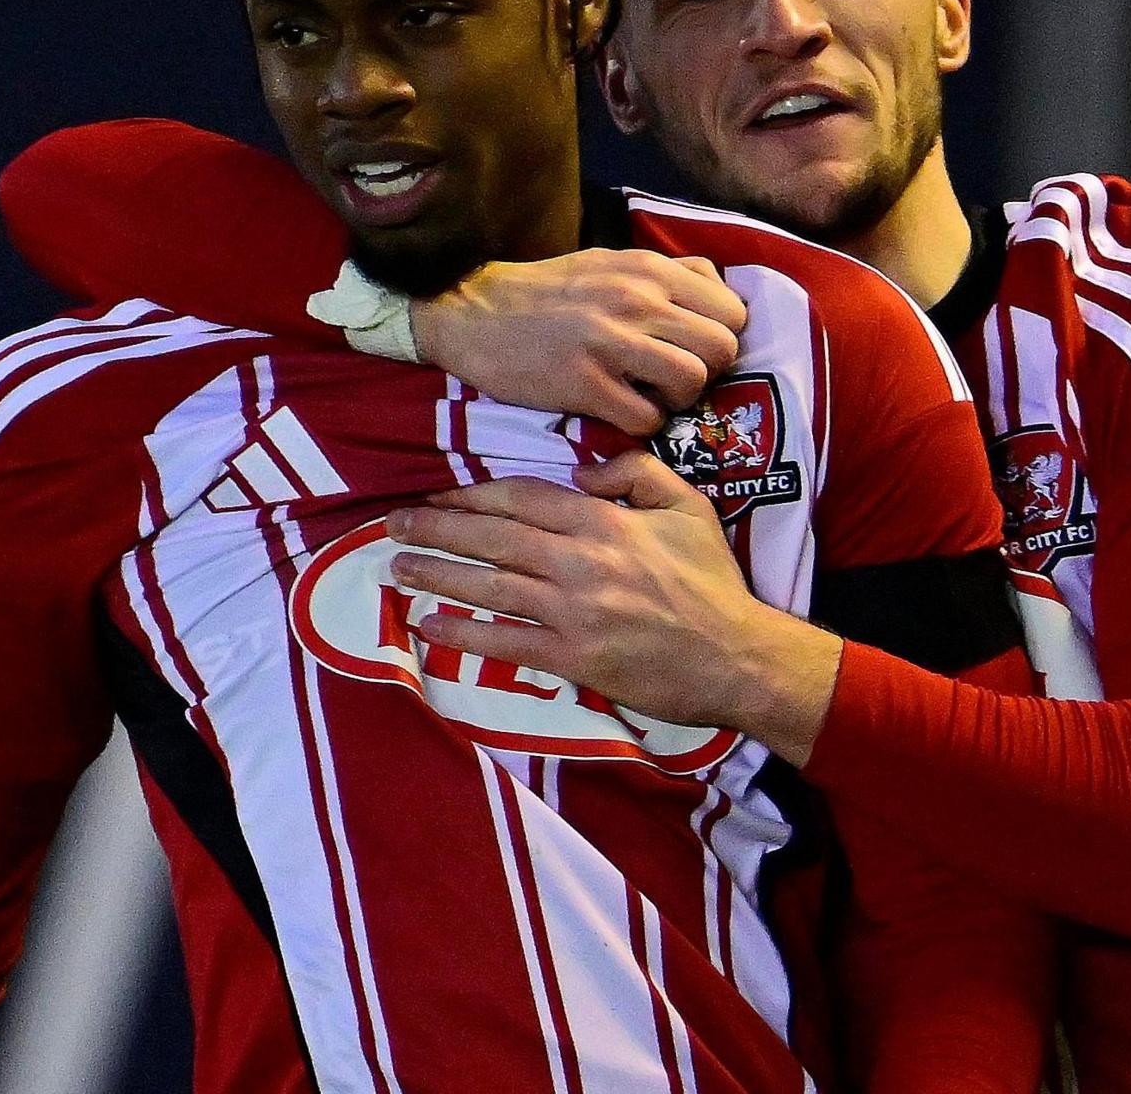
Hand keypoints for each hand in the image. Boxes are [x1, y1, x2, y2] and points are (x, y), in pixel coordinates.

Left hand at [383, 452, 841, 763]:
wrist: (736, 656)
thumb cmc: (713, 581)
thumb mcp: (687, 506)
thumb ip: (635, 474)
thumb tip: (581, 473)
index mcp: (603, 520)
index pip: (522, 499)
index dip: (473, 496)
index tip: (437, 495)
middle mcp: (580, 561)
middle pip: (493, 538)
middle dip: (438, 528)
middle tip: (394, 524)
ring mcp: (573, 611)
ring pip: (490, 585)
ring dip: (438, 574)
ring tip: (397, 567)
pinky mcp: (573, 657)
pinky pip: (506, 640)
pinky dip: (464, 632)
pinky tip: (430, 623)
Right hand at [410, 250, 747, 434]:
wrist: (471, 313)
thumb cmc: (545, 292)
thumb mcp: (610, 262)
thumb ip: (666, 274)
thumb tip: (718, 285)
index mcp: (648, 269)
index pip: (732, 309)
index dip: (721, 337)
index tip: (695, 349)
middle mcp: (637, 300)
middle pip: (722, 347)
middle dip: (708, 372)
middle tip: (675, 377)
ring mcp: (610, 342)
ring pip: (692, 381)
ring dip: (678, 400)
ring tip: (651, 396)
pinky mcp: (584, 384)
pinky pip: (646, 418)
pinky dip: (642, 424)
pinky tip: (621, 411)